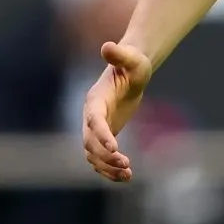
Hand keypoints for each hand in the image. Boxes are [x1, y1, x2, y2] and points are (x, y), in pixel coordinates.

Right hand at [80, 41, 151, 182]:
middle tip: (126, 164)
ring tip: (128, 174)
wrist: (131, 72)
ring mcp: (95, 128)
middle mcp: (90, 116)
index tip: (115, 147)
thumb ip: (120, 55)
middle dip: (105, 156)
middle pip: (90, 142)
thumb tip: (107, 46)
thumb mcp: (132, 60)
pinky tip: (126, 177)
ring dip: (107, 167)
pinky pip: (101, 158)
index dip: (101, 134)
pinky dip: (110, 170)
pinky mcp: (103, 137)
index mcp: (95, 99)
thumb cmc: (133, 64)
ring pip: (93, 155)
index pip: (94, 119)